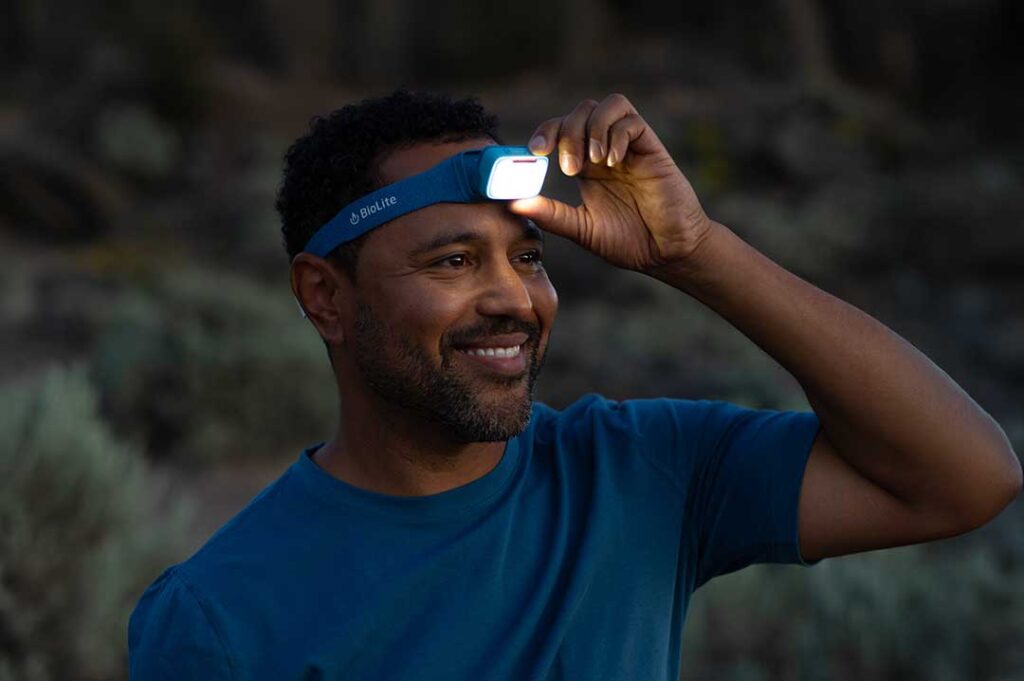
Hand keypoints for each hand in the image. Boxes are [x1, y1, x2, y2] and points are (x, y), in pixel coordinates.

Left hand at [508, 93, 712, 273]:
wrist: (667, 253)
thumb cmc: (628, 242)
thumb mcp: (582, 229)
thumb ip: (551, 214)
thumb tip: (513, 204)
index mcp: (586, 166)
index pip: (561, 129)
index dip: (546, 131)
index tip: (536, 152)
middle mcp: (606, 150)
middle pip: (582, 111)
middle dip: (569, 132)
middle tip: (569, 167)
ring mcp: (630, 148)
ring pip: (608, 106)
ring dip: (594, 128)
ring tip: (594, 162)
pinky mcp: (653, 150)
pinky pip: (632, 122)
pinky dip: (617, 135)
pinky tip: (613, 161)